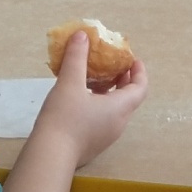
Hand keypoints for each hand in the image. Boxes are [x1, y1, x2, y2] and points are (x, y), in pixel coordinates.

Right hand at [32, 32, 147, 167]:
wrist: (50, 156)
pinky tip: (79, 100)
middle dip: (123, 80)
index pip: (140, 88)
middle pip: (129, 99)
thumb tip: (82, 35)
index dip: (139, 72)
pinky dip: (99, 105)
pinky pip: (103, 120)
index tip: (132, 59)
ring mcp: (106, 136)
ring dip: (110, 93)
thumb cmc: (64, 118)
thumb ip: (77, 58)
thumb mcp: (69, 83)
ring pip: (115, 110)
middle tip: (113, 66)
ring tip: (93, 80)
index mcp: (120, 108)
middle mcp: (118, 123)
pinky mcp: (93, 144)